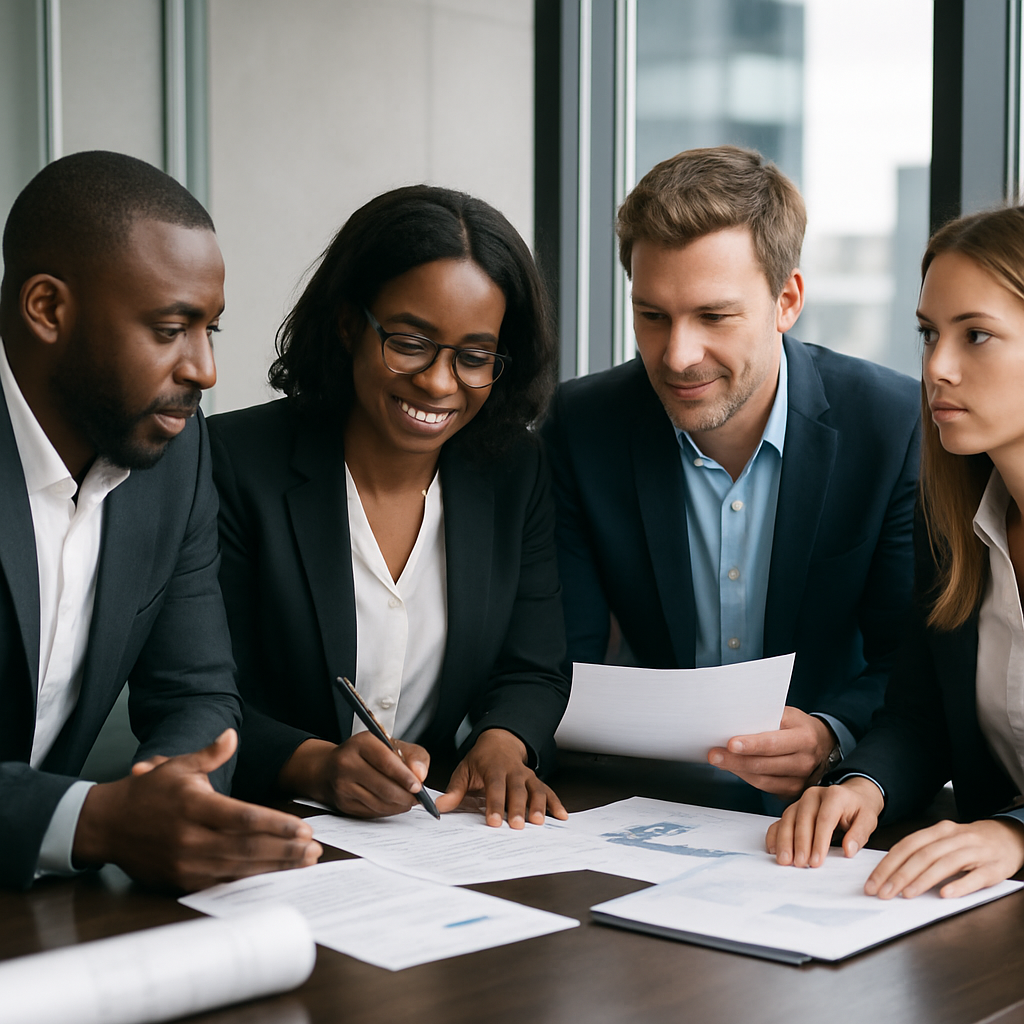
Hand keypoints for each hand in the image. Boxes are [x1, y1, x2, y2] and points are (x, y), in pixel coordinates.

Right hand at [74, 729, 321, 891]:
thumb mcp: (178, 766)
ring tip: (304, 862)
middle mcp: (191, 837)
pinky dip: (251, 880)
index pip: (245, 818)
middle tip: (314, 849)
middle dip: (285, 849)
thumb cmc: (148, 792)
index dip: (277, 825)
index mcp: (194, 806)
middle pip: (248, 847)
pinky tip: (274, 875)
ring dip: (275, 867)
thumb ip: (210, 754)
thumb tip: (232, 735)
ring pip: (239, 868)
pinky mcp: (181, 880)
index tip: (304, 828)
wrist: (107, 824)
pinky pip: (223, 882)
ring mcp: (185, 863)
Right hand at [278, 733, 429, 817]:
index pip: (385, 761)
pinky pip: (371, 812)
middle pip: (383, 786)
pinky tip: (393, 804)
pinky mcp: (343, 803)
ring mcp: (342, 785)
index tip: (418, 786)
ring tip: (408, 801)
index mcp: (361, 743)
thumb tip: (420, 775)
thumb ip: (413, 755)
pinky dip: (387, 811)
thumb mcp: (391, 744)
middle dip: (405, 796)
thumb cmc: (367, 754)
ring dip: (398, 805)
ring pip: (378, 803)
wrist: (330, 767)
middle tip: (418, 798)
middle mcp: (347, 763)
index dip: (404, 776)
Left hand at [434, 728, 567, 828]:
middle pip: (517, 790)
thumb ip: (455, 790)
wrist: (500, 742)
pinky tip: (561, 815)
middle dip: (518, 808)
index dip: (495, 804)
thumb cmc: (481, 760)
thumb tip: (440, 807)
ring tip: (538, 822)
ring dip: (539, 806)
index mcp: (494, 768)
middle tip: (518, 826)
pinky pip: (548, 791)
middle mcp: (513, 771)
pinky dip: (556, 803)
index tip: (494, 821)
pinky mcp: (537, 781)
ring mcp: (527, 776)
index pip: (495, 787)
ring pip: (535, 790)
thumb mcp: (465, 771)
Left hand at [707, 706, 835, 797]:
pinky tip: (734, 769)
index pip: (773, 743)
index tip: (731, 744)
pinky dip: (747, 778)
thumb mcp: (788, 715)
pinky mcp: (793, 791)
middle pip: (765, 764)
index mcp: (805, 738)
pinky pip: (765, 788)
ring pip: (763, 779)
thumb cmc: (799, 726)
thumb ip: (766, 717)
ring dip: (737, 770)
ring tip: (718, 761)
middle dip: (736, 761)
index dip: (751, 745)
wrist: (823, 744)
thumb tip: (735, 719)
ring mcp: (800, 780)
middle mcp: (805, 761)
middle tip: (714, 755)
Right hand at [766, 776, 883, 866]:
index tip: (816, 861)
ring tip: (785, 860)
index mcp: (834, 796)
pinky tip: (773, 849)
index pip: (824, 819)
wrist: (852, 795)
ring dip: (785, 841)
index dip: (819, 841)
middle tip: (800, 864)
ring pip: (788, 819)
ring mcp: (800, 801)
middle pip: (802, 819)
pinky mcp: (793, 809)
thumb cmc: (859, 809)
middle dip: (800, 843)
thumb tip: (849, 850)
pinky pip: (780, 821)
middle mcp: (813, 795)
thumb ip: (859, 834)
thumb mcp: (868, 819)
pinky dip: (775, 835)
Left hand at [864, 818, 1023, 899]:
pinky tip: (945, 894)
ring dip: (922, 880)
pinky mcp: (993, 868)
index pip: (907, 846)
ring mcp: (975, 852)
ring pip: (944, 864)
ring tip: (906, 894)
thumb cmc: (969, 843)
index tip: (873, 883)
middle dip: (899, 875)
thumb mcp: (944, 841)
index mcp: (939, 831)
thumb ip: (921, 852)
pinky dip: (959, 885)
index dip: (887, 865)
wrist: (1009, 837)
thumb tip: (891, 872)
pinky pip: (975, 877)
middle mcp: (954, 838)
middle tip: (883, 893)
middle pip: (922, 855)